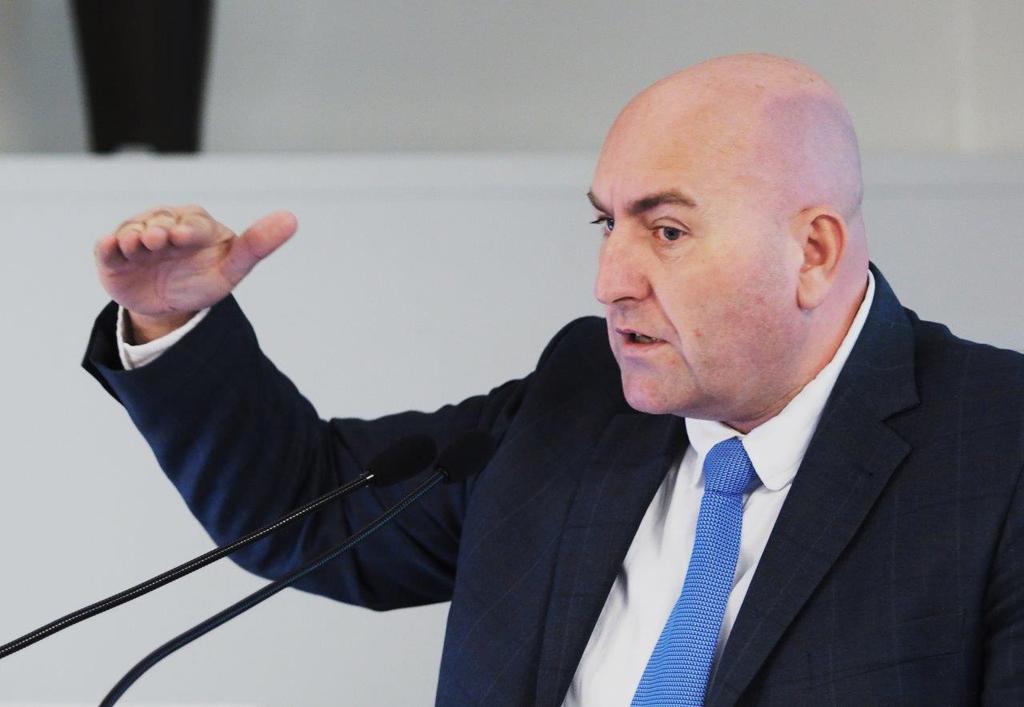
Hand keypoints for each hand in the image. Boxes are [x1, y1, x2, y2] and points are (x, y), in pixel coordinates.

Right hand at [94, 206, 296, 341]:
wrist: (170, 306)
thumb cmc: (205, 279)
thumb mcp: (233, 267)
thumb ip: (258, 244)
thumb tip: (292, 219)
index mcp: (193, 223)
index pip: (192, 222)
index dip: (188, 228)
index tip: (185, 236)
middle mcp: (162, 224)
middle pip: (158, 222)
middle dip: (158, 231)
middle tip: (158, 241)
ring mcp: (135, 238)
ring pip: (132, 231)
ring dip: (133, 237)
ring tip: (137, 245)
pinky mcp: (113, 256)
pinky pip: (106, 248)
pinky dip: (107, 246)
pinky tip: (110, 246)